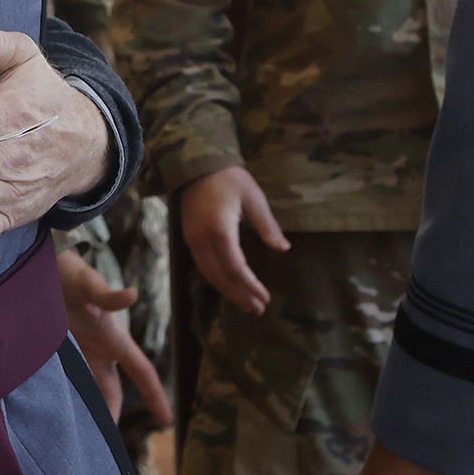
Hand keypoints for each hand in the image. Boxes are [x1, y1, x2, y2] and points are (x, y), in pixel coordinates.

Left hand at [57, 247, 170, 424]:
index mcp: (113, 339)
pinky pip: (60, 373)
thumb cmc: (73, 275)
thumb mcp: (89, 284)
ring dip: (85, 408)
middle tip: (103, 445)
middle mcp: (97, 350)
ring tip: (78, 435)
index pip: (141, 371)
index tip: (167, 421)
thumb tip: (131, 295)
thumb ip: (108, 296)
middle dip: (110, 415)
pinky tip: (51, 407)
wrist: (45, 267)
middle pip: (110, 389)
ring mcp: (77, 352)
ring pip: (86, 388)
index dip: (155, 395)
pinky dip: (61, 388)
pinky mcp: (56, 348)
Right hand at [179, 166, 288, 314]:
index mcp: (219, 230)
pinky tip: (230, 286)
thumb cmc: (229, 179)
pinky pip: (203, 266)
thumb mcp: (254, 198)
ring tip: (246, 304)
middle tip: (257, 309)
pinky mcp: (189, 239)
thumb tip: (283, 249)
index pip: (235, 268)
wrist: (197, 165)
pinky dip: (218, 280)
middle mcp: (202, 240)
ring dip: (228, 291)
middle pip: (220, 277)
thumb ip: (267, 226)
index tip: (265, 297)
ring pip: (209, 274)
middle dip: (239, 295)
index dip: (250, 286)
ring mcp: (192, 241)